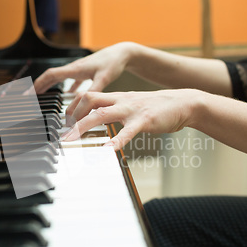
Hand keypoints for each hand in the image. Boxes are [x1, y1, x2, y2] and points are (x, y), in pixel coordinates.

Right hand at [34, 42, 135, 93]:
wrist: (123, 53)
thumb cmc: (113, 63)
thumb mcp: (103, 79)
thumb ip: (92, 92)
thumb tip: (81, 105)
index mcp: (75, 69)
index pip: (51, 75)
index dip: (39, 83)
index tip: (29, 92)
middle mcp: (74, 68)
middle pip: (51, 76)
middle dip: (39, 85)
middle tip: (29, 96)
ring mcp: (80, 69)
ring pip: (60, 78)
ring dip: (51, 85)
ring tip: (44, 95)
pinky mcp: (87, 72)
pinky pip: (72, 80)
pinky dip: (67, 87)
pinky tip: (69, 95)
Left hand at [62, 89, 200, 150]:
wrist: (184, 102)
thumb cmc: (157, 107)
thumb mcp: (132, 105)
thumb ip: (116, 111)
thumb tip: (100, 121)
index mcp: (118, 97)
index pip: (88, 95)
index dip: (72, 106)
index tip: (64, 121)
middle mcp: (121, 100)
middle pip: (89, 99)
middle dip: (72, 115)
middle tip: (62, 133)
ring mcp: (132, 109)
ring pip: (102, 112)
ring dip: (83, 125)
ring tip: (71, 139)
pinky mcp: (145, 120)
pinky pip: (128, 131)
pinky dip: (116, 140)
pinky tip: (108, 150)